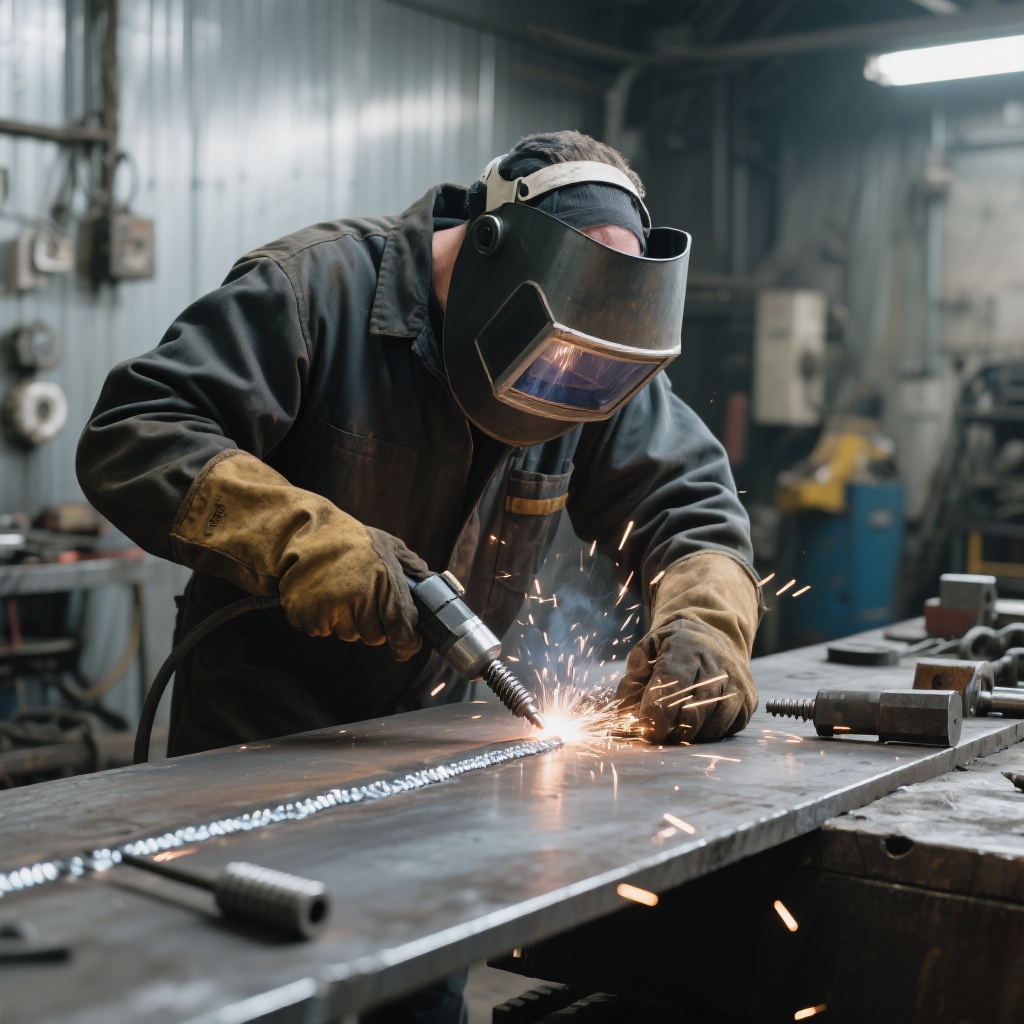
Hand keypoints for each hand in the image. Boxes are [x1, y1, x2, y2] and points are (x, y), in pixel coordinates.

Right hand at [171, 450, 429, 659]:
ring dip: (347, 621)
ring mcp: (333, 608)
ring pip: (350, 635)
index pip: (402, 625)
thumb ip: (412, 568)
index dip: (406, 641)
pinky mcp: (309, 617)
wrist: (298, 536)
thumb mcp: (387, 545)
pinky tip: (321, 596)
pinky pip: (325, 631)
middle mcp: (360, 595)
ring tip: (339, 591)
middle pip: (375, 636)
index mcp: (384, 578)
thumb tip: (436, 588)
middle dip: (372, 624)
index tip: (407, 645)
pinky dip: (324, 619)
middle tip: (361, 598)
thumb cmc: (347, 540)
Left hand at [618, 618, 754, 742]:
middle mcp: (718, 664)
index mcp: (688, 647)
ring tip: (675, 726)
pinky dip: (707, 733)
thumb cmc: (674, 645)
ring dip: (688, 735)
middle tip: (656, 734)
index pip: (672, 687)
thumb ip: (632, 679)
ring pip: (710, 726)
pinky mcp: (749, 700)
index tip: (644, 727)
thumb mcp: (647, 649)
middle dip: (669, 730)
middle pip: (691, 712)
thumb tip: (622, 713)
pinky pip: (725, 730)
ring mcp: (738, 683)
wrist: (715, 632)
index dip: (655, 713)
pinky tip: (697, 721)